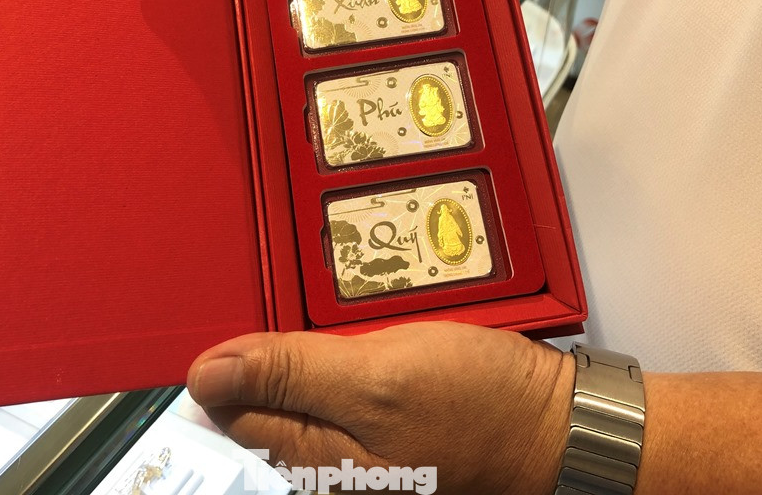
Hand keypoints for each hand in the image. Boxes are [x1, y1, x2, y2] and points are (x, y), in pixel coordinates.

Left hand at [187, 322, 573, 494]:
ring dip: (303, 338)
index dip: (226, 355)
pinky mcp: (380, 414)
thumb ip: (289, 374)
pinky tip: (358, 325)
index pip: (229, 407)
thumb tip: (206, 374)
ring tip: (333, 311)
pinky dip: (337, 344)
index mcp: (310, 457)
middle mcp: (324, 456)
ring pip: (299, 378)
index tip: (238, 309)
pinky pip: (335, 376)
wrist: (555, 420)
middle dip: (265, 343)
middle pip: (261, 393)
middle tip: (295, 304)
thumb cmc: (478, 406)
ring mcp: (354, 436)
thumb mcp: (377, 378)